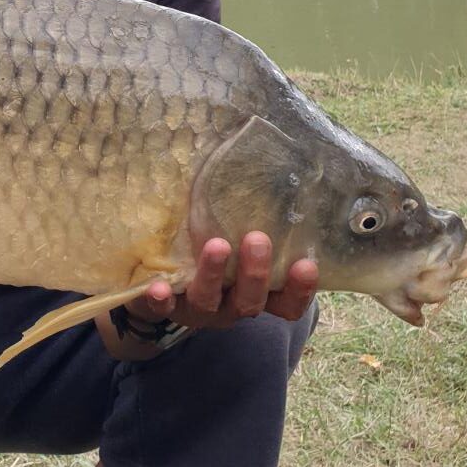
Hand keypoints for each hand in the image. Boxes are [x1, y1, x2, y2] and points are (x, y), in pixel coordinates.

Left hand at [125, 232, 317, 335]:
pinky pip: (163, 309)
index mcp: (255, 293)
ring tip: (216, 245)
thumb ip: (253, 217)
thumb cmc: (214, 250)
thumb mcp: (237, 238)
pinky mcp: (166, 307)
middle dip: (255, 273)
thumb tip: (261, 157)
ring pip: (209, 301)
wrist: (164, 283)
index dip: (299, 290)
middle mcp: (230, 305)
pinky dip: (162, 300)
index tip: (307, 265)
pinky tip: (159, 287)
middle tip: (257, 239)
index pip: (286, 303)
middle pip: (249, 301)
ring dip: (213, 274)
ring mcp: (198, 309)